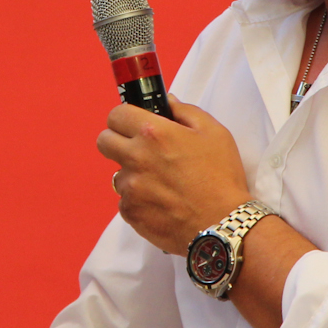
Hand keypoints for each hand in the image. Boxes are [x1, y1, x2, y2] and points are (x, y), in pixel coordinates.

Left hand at [96, 102, 250, 255]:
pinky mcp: (130, 212)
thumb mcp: (214, 133)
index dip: (125, 118)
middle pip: (104, 142)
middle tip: (139, 150)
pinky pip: (125, 200)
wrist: (222, 224)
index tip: (134, 125)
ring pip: (117, 173)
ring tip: (160, 183)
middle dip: (117, 142)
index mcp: (153, 133)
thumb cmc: (221, 177)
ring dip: (132, 174)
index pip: (116, 115)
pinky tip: (162, 202)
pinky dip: (138, 200)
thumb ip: (186, 112)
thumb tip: (167, 103)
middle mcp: (136, 158)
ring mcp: (130, 187)